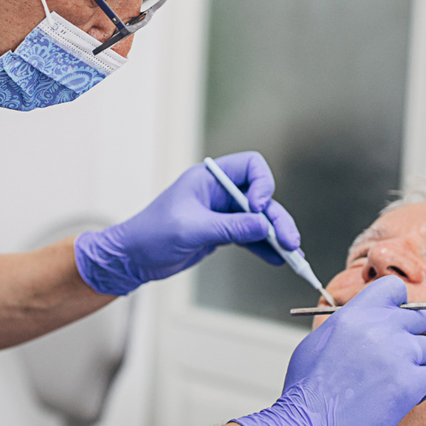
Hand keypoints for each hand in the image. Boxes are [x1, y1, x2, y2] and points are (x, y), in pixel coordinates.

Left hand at [73, 151, 300, 296]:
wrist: (132, 258)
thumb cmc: (151, 235)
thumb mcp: (192, 229)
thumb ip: (230, 227)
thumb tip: (264, 226)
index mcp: (210, 178)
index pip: (251, 166)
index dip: (263, 184)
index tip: (260, 207)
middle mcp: (219, 192)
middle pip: (262, 197)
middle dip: (277, 219)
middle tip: (290, 242)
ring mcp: (221, 212)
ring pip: (259, 219)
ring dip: (276, 236)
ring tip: (292, 255)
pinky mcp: (221, 232)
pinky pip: (250, 236)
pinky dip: (265, 247)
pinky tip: (278, 259)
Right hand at [231, 277, 425, 425]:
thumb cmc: (306, 392)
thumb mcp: (317, 342)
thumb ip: (347, 325)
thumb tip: (367, 322)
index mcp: (352, 315)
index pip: (393, 288)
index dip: (401, 303)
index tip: (402, 316)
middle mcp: (376, 328)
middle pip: (419, 317)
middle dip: (420, 332)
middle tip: (413, 348)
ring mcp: (395, 355)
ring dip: (415, 365)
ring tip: (392, 383)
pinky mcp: (407, 384)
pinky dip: (419, 390)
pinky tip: (398, 400)